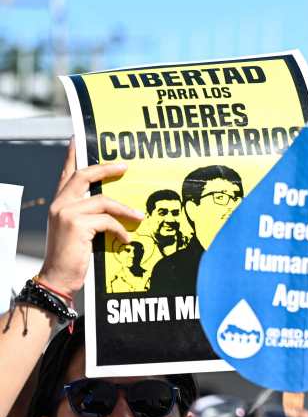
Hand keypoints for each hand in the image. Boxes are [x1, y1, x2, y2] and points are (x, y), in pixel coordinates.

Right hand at [37, 144, 143, 296]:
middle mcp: (60, 204)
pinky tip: (125, 241)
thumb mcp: (78, 230)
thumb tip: (113, 204)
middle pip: (84, 175)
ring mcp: (66, 213)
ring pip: (103, 201)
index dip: (73, 155)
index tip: (78, 139)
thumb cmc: (72, 256)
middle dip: (106, 168)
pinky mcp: (76, 225)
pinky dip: (120, 230)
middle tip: (125, 166)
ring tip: (140, 218)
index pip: (67, 173)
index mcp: (59, 203)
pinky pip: (107, 221)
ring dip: (125, 210)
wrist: (58, 278)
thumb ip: (89, 214)